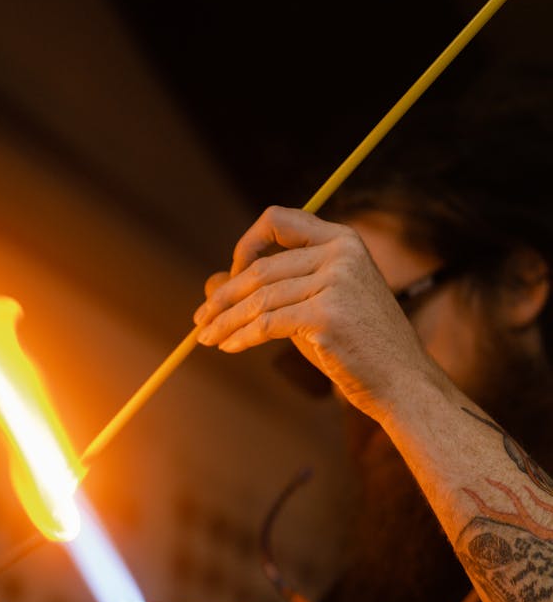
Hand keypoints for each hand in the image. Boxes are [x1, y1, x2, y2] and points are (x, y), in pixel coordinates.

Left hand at [193, 206, 433, 418]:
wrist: (401, 381)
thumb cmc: (356, 345)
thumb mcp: (312, 306)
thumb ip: (271, 290)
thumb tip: (210, 283)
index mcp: (342, 240)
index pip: (278, 220)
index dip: (247, 244)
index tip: (231, 274)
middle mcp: (341, 253)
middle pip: (262, 267)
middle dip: (224, 296)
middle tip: (200, 319)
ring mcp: (336, 282)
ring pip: (260, 298)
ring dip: (225, 321)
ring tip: (207, 338)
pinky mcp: (327, 315)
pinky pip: (267, 323)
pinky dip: (241, 336)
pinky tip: (229, 347)